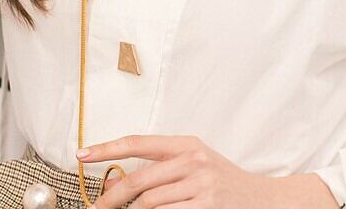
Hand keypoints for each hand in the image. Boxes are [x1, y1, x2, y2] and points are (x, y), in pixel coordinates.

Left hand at [77, 134, 277, 207]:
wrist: (263, 199)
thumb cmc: (221, 182)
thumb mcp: (193, 166)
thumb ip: (159, 170)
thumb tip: (115, 183)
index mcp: (185, 143)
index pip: (138, 142)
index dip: (107, 148)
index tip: (82, 153)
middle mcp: (192, 159)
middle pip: (139, 180)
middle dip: (112, 198)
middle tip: (97, 208)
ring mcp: (201, 184)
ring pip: (150, 203)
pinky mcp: (206, 206)